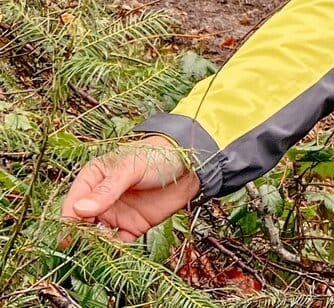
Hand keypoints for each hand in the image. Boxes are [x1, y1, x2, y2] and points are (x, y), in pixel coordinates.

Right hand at [60, 135, 199, 241]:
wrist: (190, 165)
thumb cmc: (157, 155)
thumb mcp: (130, 168)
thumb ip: (107, 189)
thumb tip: (80, 209)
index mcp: (94, 178)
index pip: (73, 202)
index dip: (68, 218)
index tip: (68, 233)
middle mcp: (101, 198)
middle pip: (81, 223)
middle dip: (79, 236)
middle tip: (81, 247)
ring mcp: (116, 213)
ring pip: (96, 235)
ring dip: (94, 245)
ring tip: (97, 251)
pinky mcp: (132, 226)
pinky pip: (117, 243)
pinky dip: (112, 250)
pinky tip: (113, 252)